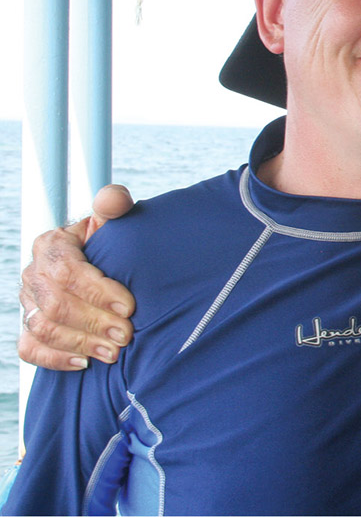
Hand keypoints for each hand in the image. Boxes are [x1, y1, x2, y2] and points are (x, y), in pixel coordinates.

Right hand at [19, 185, 136, 369]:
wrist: (98, 263)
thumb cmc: (109, 242)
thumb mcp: (112, 221)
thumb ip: (114, 205)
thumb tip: (116, 200)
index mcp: (51, 245)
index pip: (67, 271)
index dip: (98, 291)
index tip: (129, 305)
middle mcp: (34, 274)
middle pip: (56, 305)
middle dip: (94, 322)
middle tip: (126, 334)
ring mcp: (28, 303)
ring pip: (43, 328)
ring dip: (81, 343)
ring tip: (114, 351)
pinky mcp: (28, 327)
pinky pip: (30, 348)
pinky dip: (55, 358)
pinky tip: (84, 363)